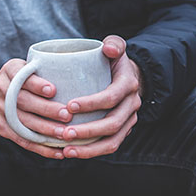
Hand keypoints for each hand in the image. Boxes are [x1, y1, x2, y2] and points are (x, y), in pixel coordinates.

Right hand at [0, 60, 72, 158]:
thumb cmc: (14, 81)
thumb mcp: (21, 69)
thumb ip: (40, 70)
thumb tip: (76, 74)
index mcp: (10, 72)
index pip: (22, 77)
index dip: (37, 84)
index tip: (53, 90)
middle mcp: (2, 90)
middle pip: (24, 101)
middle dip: (47, 109)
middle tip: (67, 115)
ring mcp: (0, 110)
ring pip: (24, 122)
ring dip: (46, 130)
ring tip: (65, 134)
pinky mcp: (1, 127)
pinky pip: (22, 139)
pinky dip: (41, 148)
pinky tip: (58, 152)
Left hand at [57, 35, 141, 158]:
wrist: (128, 76)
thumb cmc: (114, 61)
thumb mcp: (116, 46)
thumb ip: (114, 43)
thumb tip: (108, 49)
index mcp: (129, 85)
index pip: (112, 97)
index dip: (92, 103)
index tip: (69, 105)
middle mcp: (132, 104)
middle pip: (113, 123)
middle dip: (88, 130)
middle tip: (63, 132)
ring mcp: (129, 120)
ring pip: (113, 140)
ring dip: (89, 148)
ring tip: (66, 150)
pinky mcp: (123, 130)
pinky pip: (110, 146)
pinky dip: (91, 152)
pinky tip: (70, 152)